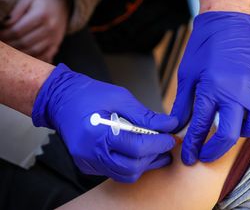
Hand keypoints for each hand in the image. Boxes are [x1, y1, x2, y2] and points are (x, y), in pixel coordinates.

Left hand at [0, 0, 69, 62]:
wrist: (62, 4)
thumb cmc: (41, 1)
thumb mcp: (27, 0)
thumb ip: (15, 12)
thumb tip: (4, 25)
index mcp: (42, 15)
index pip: (18, 30)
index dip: (4, 35)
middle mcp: (50, 29)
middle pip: (24, 42)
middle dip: (9, 45)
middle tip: (1, 44)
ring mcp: (55, 39)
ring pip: (33, 52)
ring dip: (18, 53)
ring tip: (9, 50)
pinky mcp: (57, 45)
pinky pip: (44, 57)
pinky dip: (32, 59)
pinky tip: (23, 57)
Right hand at [32, 64, 178, 182]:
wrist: (60, 100)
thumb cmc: (88, 95)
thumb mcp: (120, 97)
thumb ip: (145, 115)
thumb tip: (168, 124)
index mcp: (98, 133)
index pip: (137, 147)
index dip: (158, 144)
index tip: (170, 137)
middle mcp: (91, 153)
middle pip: (132, 167)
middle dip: (154, 157)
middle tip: (166, 144)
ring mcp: (88, 162)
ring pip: (124, 174)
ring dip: (144, 164)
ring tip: (157, 150)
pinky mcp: (88, 165)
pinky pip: (114, 172)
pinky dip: (131, 164)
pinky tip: (140, 152)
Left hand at [171, 11, 249, 164]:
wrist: (228, 24)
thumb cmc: (204, 48)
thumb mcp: (187, 76)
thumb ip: (182, 105)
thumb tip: (175, 128)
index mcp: (212, 89)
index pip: (201, 128)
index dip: (193, 147)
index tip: (189, 158)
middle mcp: (237, 92)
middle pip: (230, 136)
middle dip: (215, 151)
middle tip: (206, 155)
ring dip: (242, 134)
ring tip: (231, 129)